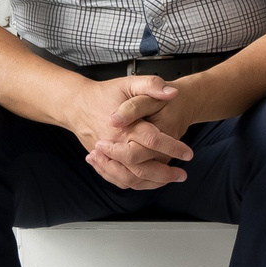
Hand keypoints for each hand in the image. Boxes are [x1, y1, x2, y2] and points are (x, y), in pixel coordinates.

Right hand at [64, 73, 189, 189]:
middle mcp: (114, 144)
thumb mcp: (130, 82)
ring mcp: (106, 156)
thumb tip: (172, 93)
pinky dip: (136, 184)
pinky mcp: (102, 161)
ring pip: (130, 178)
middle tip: (182, 174)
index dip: (173, 148)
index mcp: (124, 126)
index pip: (152, 140)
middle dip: (165, 174)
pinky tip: (151, 181)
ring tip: (171, 179)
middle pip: (141, 167)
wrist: (77, 105)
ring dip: (152, 183)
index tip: (188, 153)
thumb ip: (151, 85)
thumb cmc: (105, 93)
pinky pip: (119, 179)